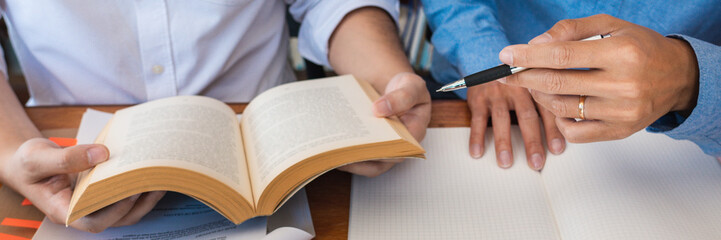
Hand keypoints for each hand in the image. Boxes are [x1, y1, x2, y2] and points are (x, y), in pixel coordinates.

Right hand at [0, 138, 165, 232]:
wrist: (27, 160)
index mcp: (64, 210)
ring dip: (145, 198)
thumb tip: (101, 154)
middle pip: (117, 218)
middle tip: (156, 180)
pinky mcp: (102, 191)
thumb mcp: (38, 158)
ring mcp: (94, 202)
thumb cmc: (28, 163)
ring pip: (125, 210)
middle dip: (139, 204)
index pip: (93, 221)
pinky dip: (139, 186)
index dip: (115, 211)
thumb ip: (67, 158)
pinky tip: (150, 170)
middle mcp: (83, 210)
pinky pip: (124, 194)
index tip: (131, 193)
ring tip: (162, 177)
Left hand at [337, 72, 430, 176]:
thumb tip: (379, 109)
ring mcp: (382, 148)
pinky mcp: (368, 145)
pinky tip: (330, 143)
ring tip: (332, 151)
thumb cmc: (407, 88)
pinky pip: (357, 153)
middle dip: (360, 157)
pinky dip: (344, 151)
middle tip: (341, 150)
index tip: (368, 145)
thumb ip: (402, 97)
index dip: (385, 153)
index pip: (401, 151)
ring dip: (349, 159)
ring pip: (366, 162)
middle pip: (380, 161)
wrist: (394, 87)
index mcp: (414, 135)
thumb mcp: (411, 85)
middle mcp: (398, 147)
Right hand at [467, 81, 564, 170]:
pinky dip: (476, 137)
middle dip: (532, 141)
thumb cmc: (516, 79)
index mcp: (535, 86)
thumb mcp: (533, 82)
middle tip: (536, 163)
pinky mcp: (478, 98)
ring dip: (503, 142)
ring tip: (506, 162)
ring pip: (502, 119)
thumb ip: (548, 99)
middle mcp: (517, 88)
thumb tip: (566, 128)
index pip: (547, 110)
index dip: (553, 130)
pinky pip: (477, 119)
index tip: (557, 150)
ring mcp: (497, 93)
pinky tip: (477, 152)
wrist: (485, 60)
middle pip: (527, 116)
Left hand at [498, 14, 698, 141]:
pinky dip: (558, 120)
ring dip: (539, 95)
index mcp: (621, 53)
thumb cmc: (640, 48)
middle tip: (507, 74)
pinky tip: (558, 104)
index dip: (528, 57)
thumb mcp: (610, 26)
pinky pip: (574, 132)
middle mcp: (623, 85)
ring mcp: (621, 112)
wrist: (678, 77)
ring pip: (561, 108)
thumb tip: (534, 45)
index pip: (561, 56)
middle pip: (556, 83)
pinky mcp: (619, 131)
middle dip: (523, 78)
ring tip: (535, 84)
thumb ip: (570, 31)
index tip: (506, 56)